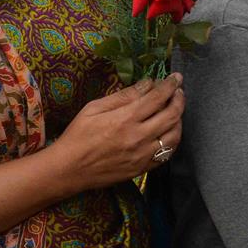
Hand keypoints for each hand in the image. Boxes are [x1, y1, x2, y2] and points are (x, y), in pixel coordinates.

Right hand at [53, 75, 184, 190]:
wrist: (68, 170)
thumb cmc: (78, 135)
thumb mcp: (94, 108)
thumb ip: (124, 96)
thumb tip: (147, 83)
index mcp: (125, 119)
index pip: (158, 98)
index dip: (170, 85)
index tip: (176, 77)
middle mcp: (138, 137)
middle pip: (172, 115)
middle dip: (179, 99)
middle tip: (178, 91)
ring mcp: (142, 155)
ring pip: (174, 136)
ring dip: (179, 120)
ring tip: (174, 110)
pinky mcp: (142, 169)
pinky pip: (167, 154)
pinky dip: (173, 140)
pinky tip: (169, 132)